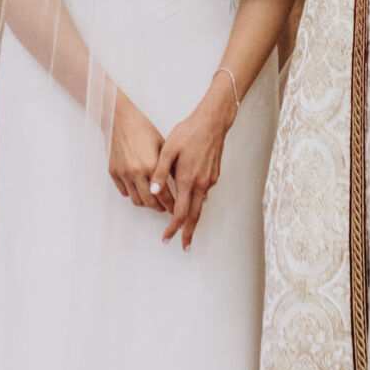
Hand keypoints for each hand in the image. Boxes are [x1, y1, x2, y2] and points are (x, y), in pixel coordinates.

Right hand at [108, 92, 167, 212]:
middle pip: (149, 202)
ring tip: (153, 200)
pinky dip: (132, 193)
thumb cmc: (144, 129)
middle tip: (165, 208)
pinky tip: (139, 189)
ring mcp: (123, 174)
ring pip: (135, 200)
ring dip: (145, 203)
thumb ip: (171, 167)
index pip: (163, 195)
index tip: (175, 208)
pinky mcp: (113, 172)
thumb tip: (182, 183)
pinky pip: (124, 191)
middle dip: (159, 208)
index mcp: (151, 166)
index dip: (171, 205)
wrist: (121, 120)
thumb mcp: (163, 147)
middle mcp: (136, 173)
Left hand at [157, 71, 238, 249]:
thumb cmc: (188, 133)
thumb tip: (155, 193)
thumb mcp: (168, 150)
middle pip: (194, 216)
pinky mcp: (214, 175)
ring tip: (186, 228)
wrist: (212, 122)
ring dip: (193, 219)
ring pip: (200, 206)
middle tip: (184, 247)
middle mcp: (201, 184)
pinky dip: (197, 203)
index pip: (180, 213)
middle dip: (188, 233)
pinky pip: (204, 193)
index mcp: (187, 180)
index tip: (167, 238)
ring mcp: (209, 181)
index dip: (173, 228)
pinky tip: (190, 200)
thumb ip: (160, 173)